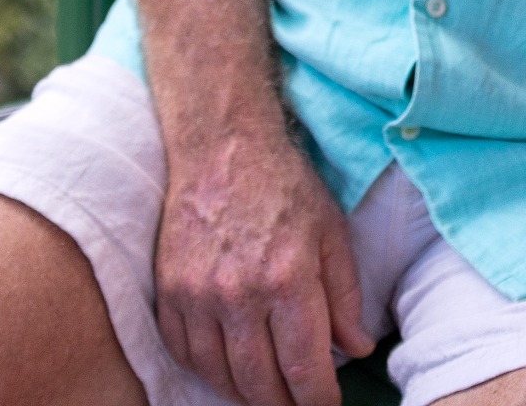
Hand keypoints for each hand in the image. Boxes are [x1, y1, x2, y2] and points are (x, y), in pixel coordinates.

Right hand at [155, 132, 372, 405]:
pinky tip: (226, 366)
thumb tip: (356, 348)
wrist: (221, 146)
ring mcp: (197, 294)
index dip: (318, 400)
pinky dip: (206, 369)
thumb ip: (346, 297)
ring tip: (265, 392)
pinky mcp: (169, 289)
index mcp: (287, 280)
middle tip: (297, 404)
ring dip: (244, 393)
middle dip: (283, 405)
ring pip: (218, 374)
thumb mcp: (332, 234)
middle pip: (259, 383)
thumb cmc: (283, 186)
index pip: (304, 368)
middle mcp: (238, 293)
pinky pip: (183, 351)